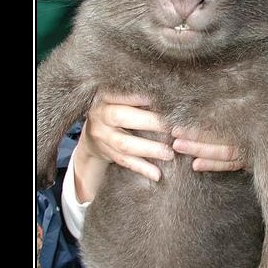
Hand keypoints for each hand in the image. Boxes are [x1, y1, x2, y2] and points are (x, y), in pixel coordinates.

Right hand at [73, 91, 244, 201]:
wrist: (94, 133)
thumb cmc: (118, 109)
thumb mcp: (121, 99)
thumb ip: (138, 96)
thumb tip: (171, 92)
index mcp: (105, 97)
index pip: (120, 93)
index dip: (138, 96)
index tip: (160, 98)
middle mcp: (100, 115)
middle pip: (121, 117)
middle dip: (150, 122)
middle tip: (174, 129)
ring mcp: (102, 136)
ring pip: (124, 144)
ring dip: (149, 149)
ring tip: (170, 154)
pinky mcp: (107, 153)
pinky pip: (125, 162)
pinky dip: (142, 168)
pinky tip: (157, 174)